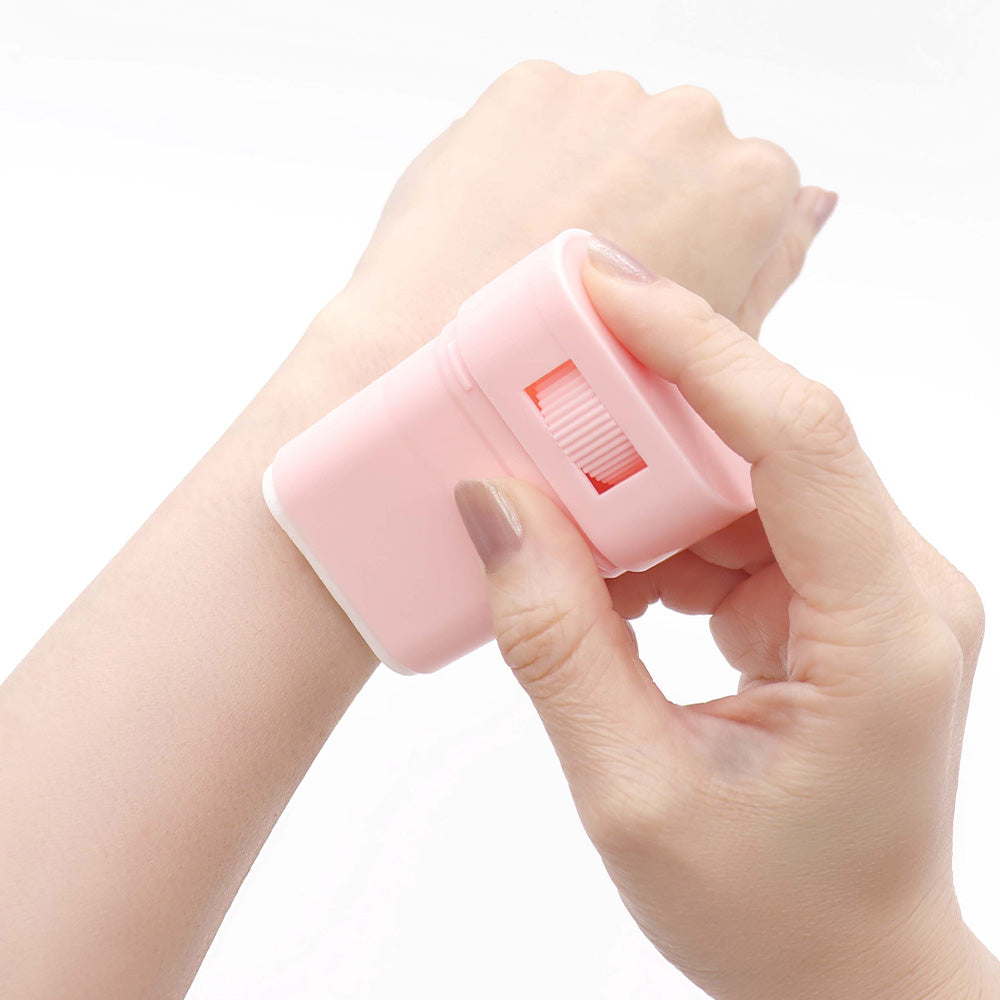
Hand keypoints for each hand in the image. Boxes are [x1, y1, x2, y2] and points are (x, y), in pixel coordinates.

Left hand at [287, 61, 835, 406]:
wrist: (440, 371)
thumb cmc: (574, 389)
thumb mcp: (705, 355)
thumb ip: (770, 272)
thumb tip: (815, 209)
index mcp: (753, 186)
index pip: (753, 198)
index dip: (700, 245)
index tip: (658, 280)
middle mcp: (691, 122)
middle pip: (681, 158)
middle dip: (646, 206)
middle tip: (590, 283)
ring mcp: (606, 98)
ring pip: (610, 135)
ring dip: (584, 180)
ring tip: (536, 259)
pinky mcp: (527, 89)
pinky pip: (543, 120)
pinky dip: (527, 163)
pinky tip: (506, 227)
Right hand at [453, 237, 994, 999]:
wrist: (843, 964)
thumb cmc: (769, 911)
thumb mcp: (634, 789)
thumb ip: (559, 642)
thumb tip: (496, 507)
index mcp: (880, 632)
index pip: (798, 436)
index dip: (697, 348)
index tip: (603, 294)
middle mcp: (891, 583)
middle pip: (757, 440)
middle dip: (635, 418)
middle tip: (530, 410)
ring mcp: (861, 582)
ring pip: (732, 475)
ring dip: (632, 484)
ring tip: (549, 520)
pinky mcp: (823, 592)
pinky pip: (727, 520)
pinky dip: (651, 533)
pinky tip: (598, 576)